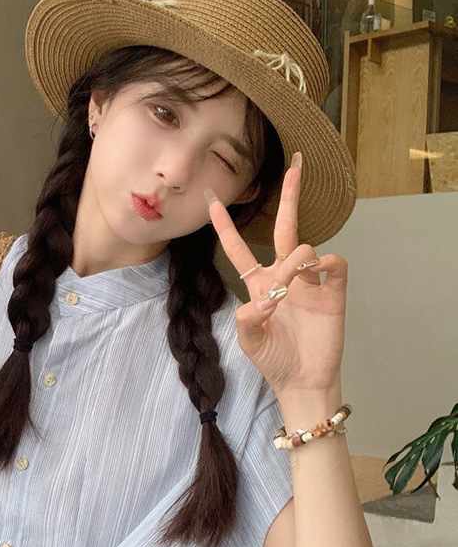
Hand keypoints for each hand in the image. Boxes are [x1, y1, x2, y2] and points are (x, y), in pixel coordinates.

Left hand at [204, 152, 346, 394]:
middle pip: (284, 228)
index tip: (212, 199)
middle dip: (289, 196)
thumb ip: (248, 321)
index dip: (225, 226)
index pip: (239, 249)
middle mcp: (284, 278)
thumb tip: (262, 300)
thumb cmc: (275, 361)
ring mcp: (310, 284)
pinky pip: (334, 264)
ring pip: (305, 247)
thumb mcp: (250, 342)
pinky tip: (315, 275)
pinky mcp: (332, 293)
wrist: (303, 382)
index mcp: (259, 286)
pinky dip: (325, 262)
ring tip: (290, 286)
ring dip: (295, 259)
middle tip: (296, 164)